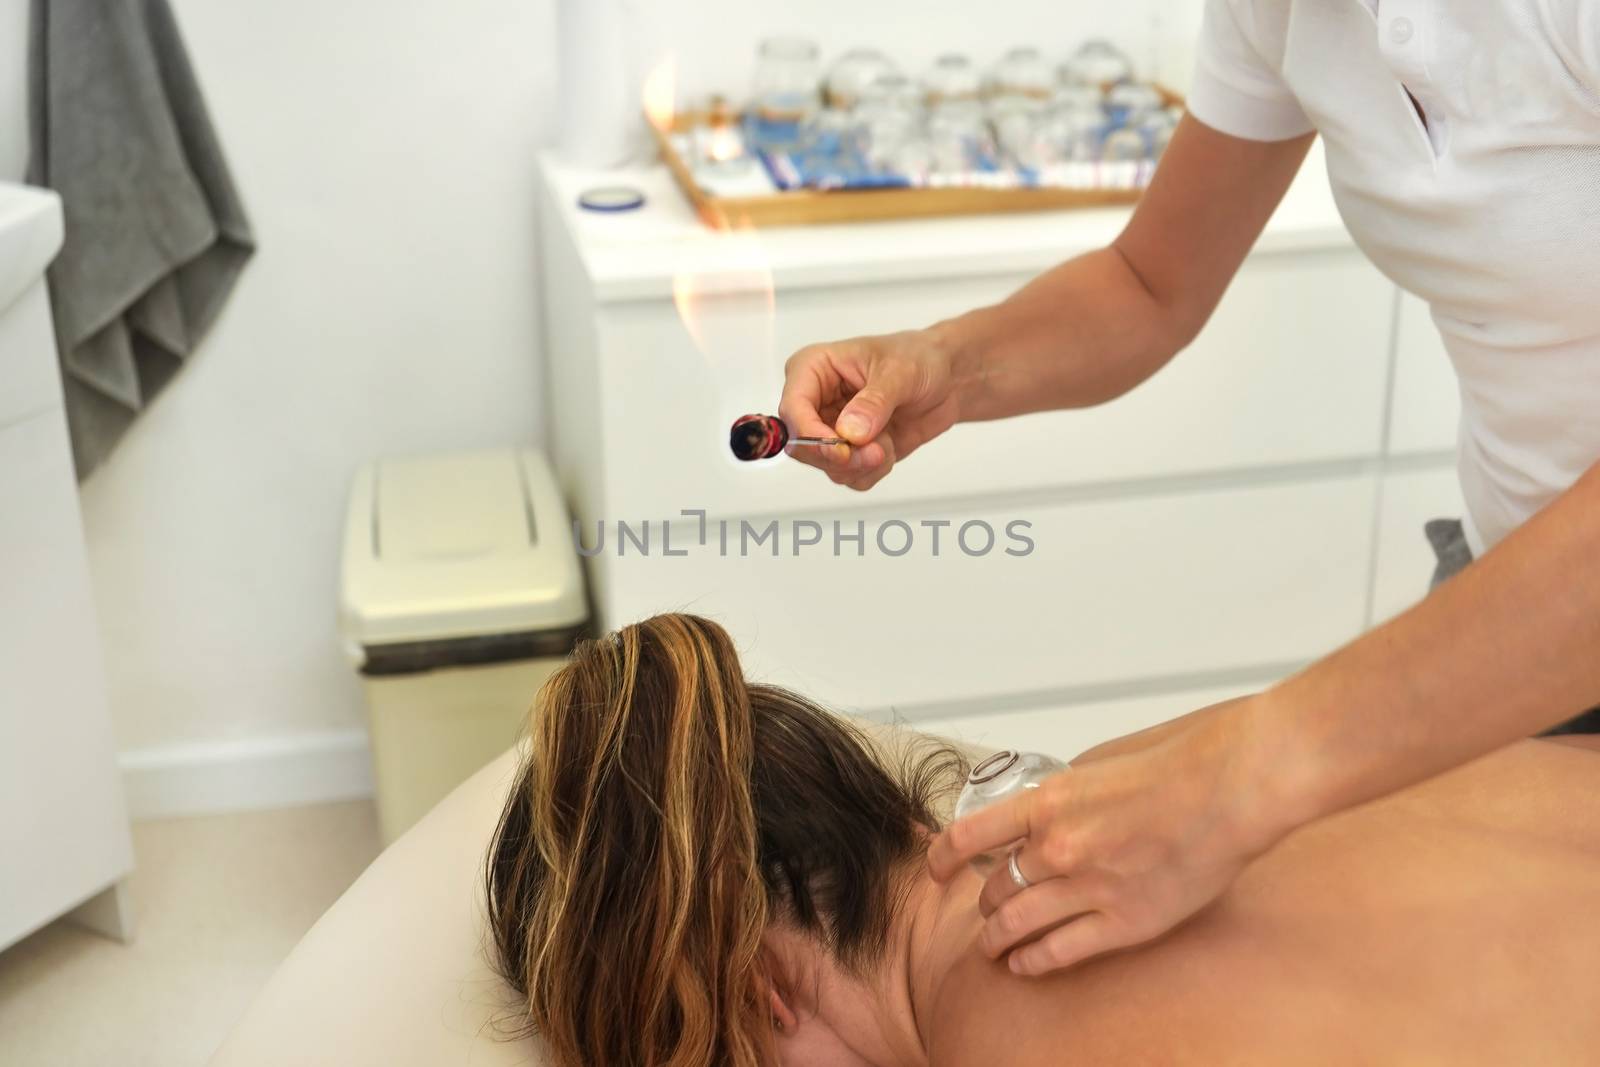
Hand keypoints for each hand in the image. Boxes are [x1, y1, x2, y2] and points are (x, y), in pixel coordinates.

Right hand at [778, 329, 963, 490]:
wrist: (945, 378)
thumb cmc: (918, 358)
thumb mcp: (900, 372)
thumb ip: (874, 402)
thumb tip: (849, 431)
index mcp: (813, 369)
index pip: (792, 409)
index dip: (811, 435)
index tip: (842, 450)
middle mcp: (815, 401)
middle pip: (803, 446)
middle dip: (842, 456)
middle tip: (876, 451)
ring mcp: (830, 429)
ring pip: (826, 466)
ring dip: (861, 464)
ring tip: (887, 443)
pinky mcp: (848, 451)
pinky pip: (848, 476)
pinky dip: (871, 471)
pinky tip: (888, 447)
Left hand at [926, 696, 1296, 975]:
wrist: (1225, 789)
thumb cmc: (1174, 770)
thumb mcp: (1096, 769)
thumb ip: (1063, 797)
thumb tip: (1042, 813)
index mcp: (1047, 804)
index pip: (969, 836)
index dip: (943, 859)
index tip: (938, 870)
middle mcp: (1057, 847)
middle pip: (995, 888)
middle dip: (984, 903)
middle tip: (983, 911)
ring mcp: (1088, 888)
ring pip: (1018, 924)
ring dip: (997, 939)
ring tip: (992, 947)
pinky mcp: (1123, 922)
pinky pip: (1060, 951)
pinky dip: (1033, 961)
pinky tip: (1024, 965)